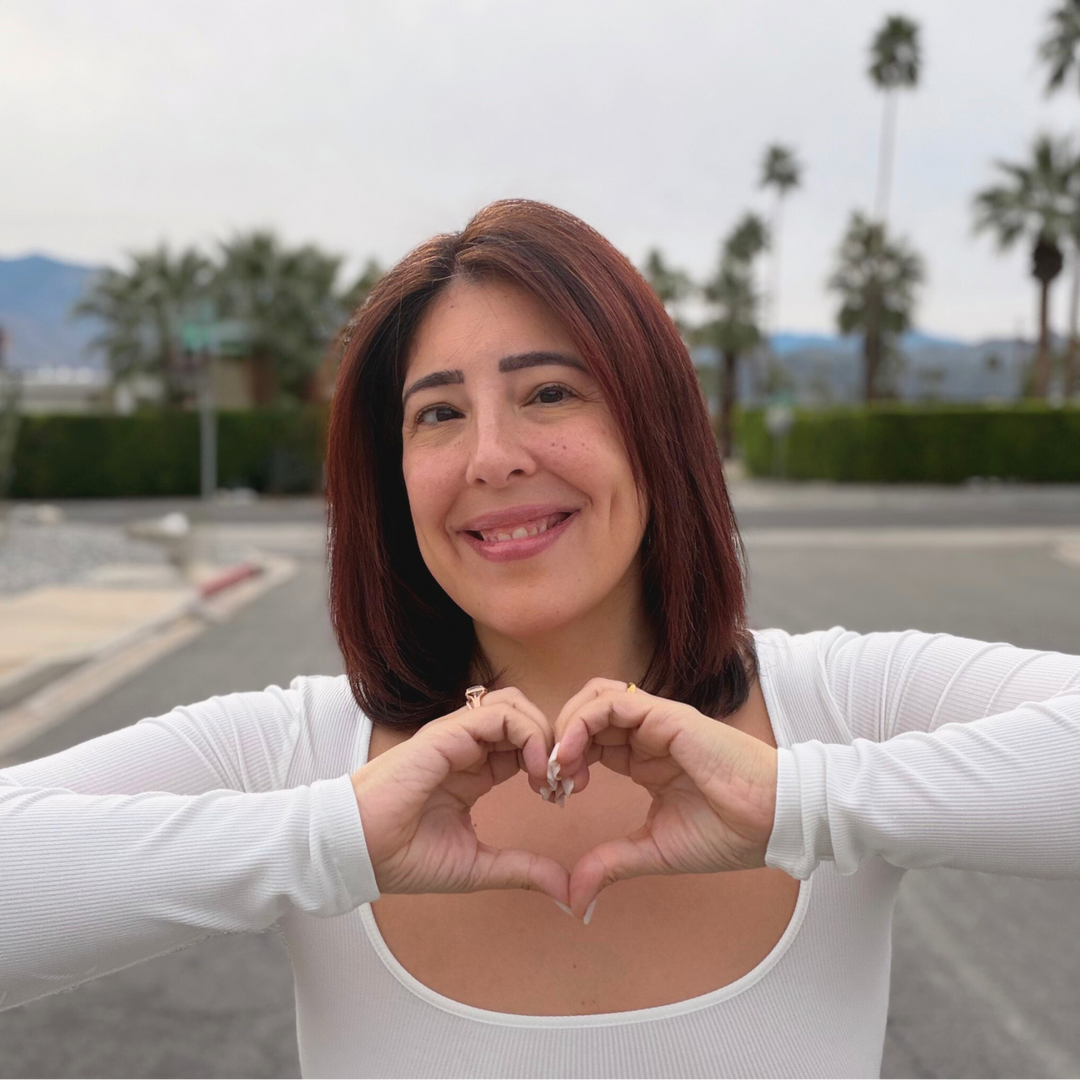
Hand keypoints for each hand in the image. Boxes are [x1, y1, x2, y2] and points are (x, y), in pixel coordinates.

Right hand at [350, 688, 568, 903]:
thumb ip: (522, 870)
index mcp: (473, 771)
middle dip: (553, 742)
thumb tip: (567, 893)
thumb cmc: (403, 858)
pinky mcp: (445, 735)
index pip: (522, 744)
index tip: (561, 795)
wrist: (356, 852)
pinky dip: (527, 733)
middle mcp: (466, 747)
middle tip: (564, 780)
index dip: (549, 762)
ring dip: (542, 733)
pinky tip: (533, 769)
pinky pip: (496, 714)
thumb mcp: (477, 866)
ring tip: (548, 774)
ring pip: (513, 705)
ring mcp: (455, 737)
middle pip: (523, 716)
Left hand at [552, 679, 778, 916]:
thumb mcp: (654, 851)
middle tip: (550, 781)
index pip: (590, 740)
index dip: (565, 761)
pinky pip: (613, 701)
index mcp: (645, 758)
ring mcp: (657, 722)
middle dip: (558, 742)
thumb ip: (611, 864)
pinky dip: (583, 721)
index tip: (555, 795)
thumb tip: (575, 899)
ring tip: (559, 766)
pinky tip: (573, 755)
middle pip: (585, 714)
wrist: (774, 823)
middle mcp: (647, 734)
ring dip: (567, 726)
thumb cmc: (728, 834)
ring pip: (594, 698)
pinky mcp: (667, 717)